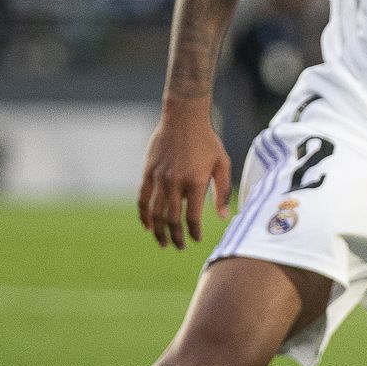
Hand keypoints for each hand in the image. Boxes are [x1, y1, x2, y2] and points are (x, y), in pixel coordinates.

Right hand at [138, 106, 231, 249]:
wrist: (184, 118)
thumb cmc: (207, 141)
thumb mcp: (222, 164)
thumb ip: (223, 191)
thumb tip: (224, 216)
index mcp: (196, 182)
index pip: (192, 217)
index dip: (194, 232)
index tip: (197, 239)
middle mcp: (175, 183)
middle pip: (172, 219)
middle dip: (176, 237)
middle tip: (180, 247)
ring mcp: (159, 178)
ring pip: (155, 212)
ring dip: (159, 231)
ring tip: (163, 243)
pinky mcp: (148, 172)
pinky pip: (143, 198)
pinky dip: (144, 214)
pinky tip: (148, 226)